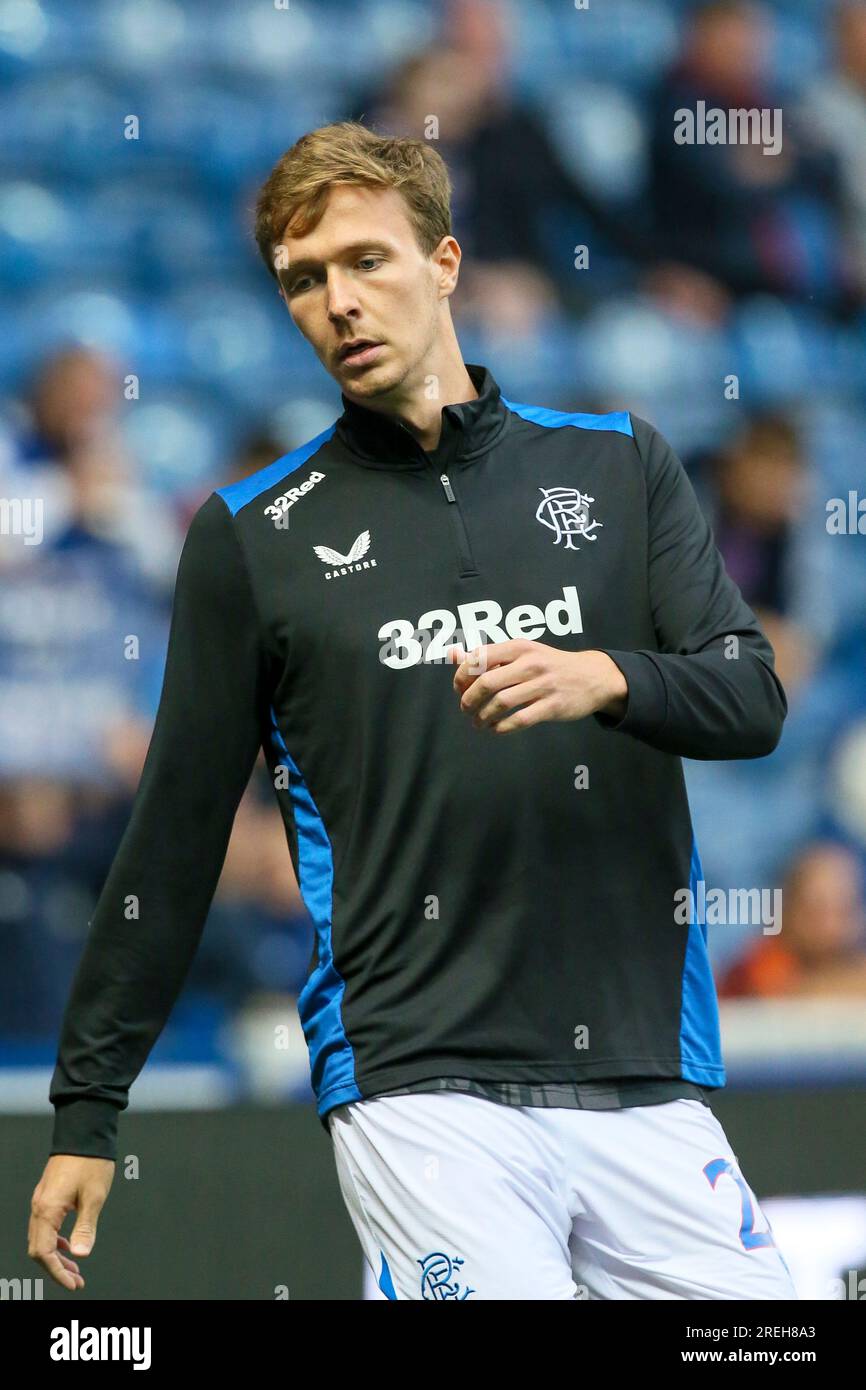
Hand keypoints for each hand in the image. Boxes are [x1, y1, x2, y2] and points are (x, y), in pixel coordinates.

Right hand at [28, 1154, 114, 1290]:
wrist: (84, 1132)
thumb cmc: (91, 1162)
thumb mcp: (94, 1197)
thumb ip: (86, 1227)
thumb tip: (80, 1254)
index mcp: (47, 1210)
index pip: (43, 1252)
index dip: (57, 1272)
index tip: (73, 1283)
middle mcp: (39, 1207)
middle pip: (38, 1249)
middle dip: (56, 1268)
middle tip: (77, 1280)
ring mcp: (41, 1200)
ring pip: (40, 1238)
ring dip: (55, 1256)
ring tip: (75, 1268)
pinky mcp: (47, 1195)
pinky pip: (44, 1225)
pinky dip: (55, 1240)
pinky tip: (68, 1245)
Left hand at [450, 640, 627, 732]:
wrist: (592, 676)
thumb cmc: (549, 664)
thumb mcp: (522, 653)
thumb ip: (487, 656)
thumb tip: (453, 654)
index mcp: (519, 647)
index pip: (479, 658)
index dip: (462, 676)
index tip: (458, 689)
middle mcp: (530, 663)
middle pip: (487, 683)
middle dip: (468, 700)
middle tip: (465, 708)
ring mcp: (543, 685)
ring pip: (501, 703)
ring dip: (483, 716)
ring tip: (478, 722)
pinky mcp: (552, 706)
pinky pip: (519, 720)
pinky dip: (502, 727)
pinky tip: (495, 729)